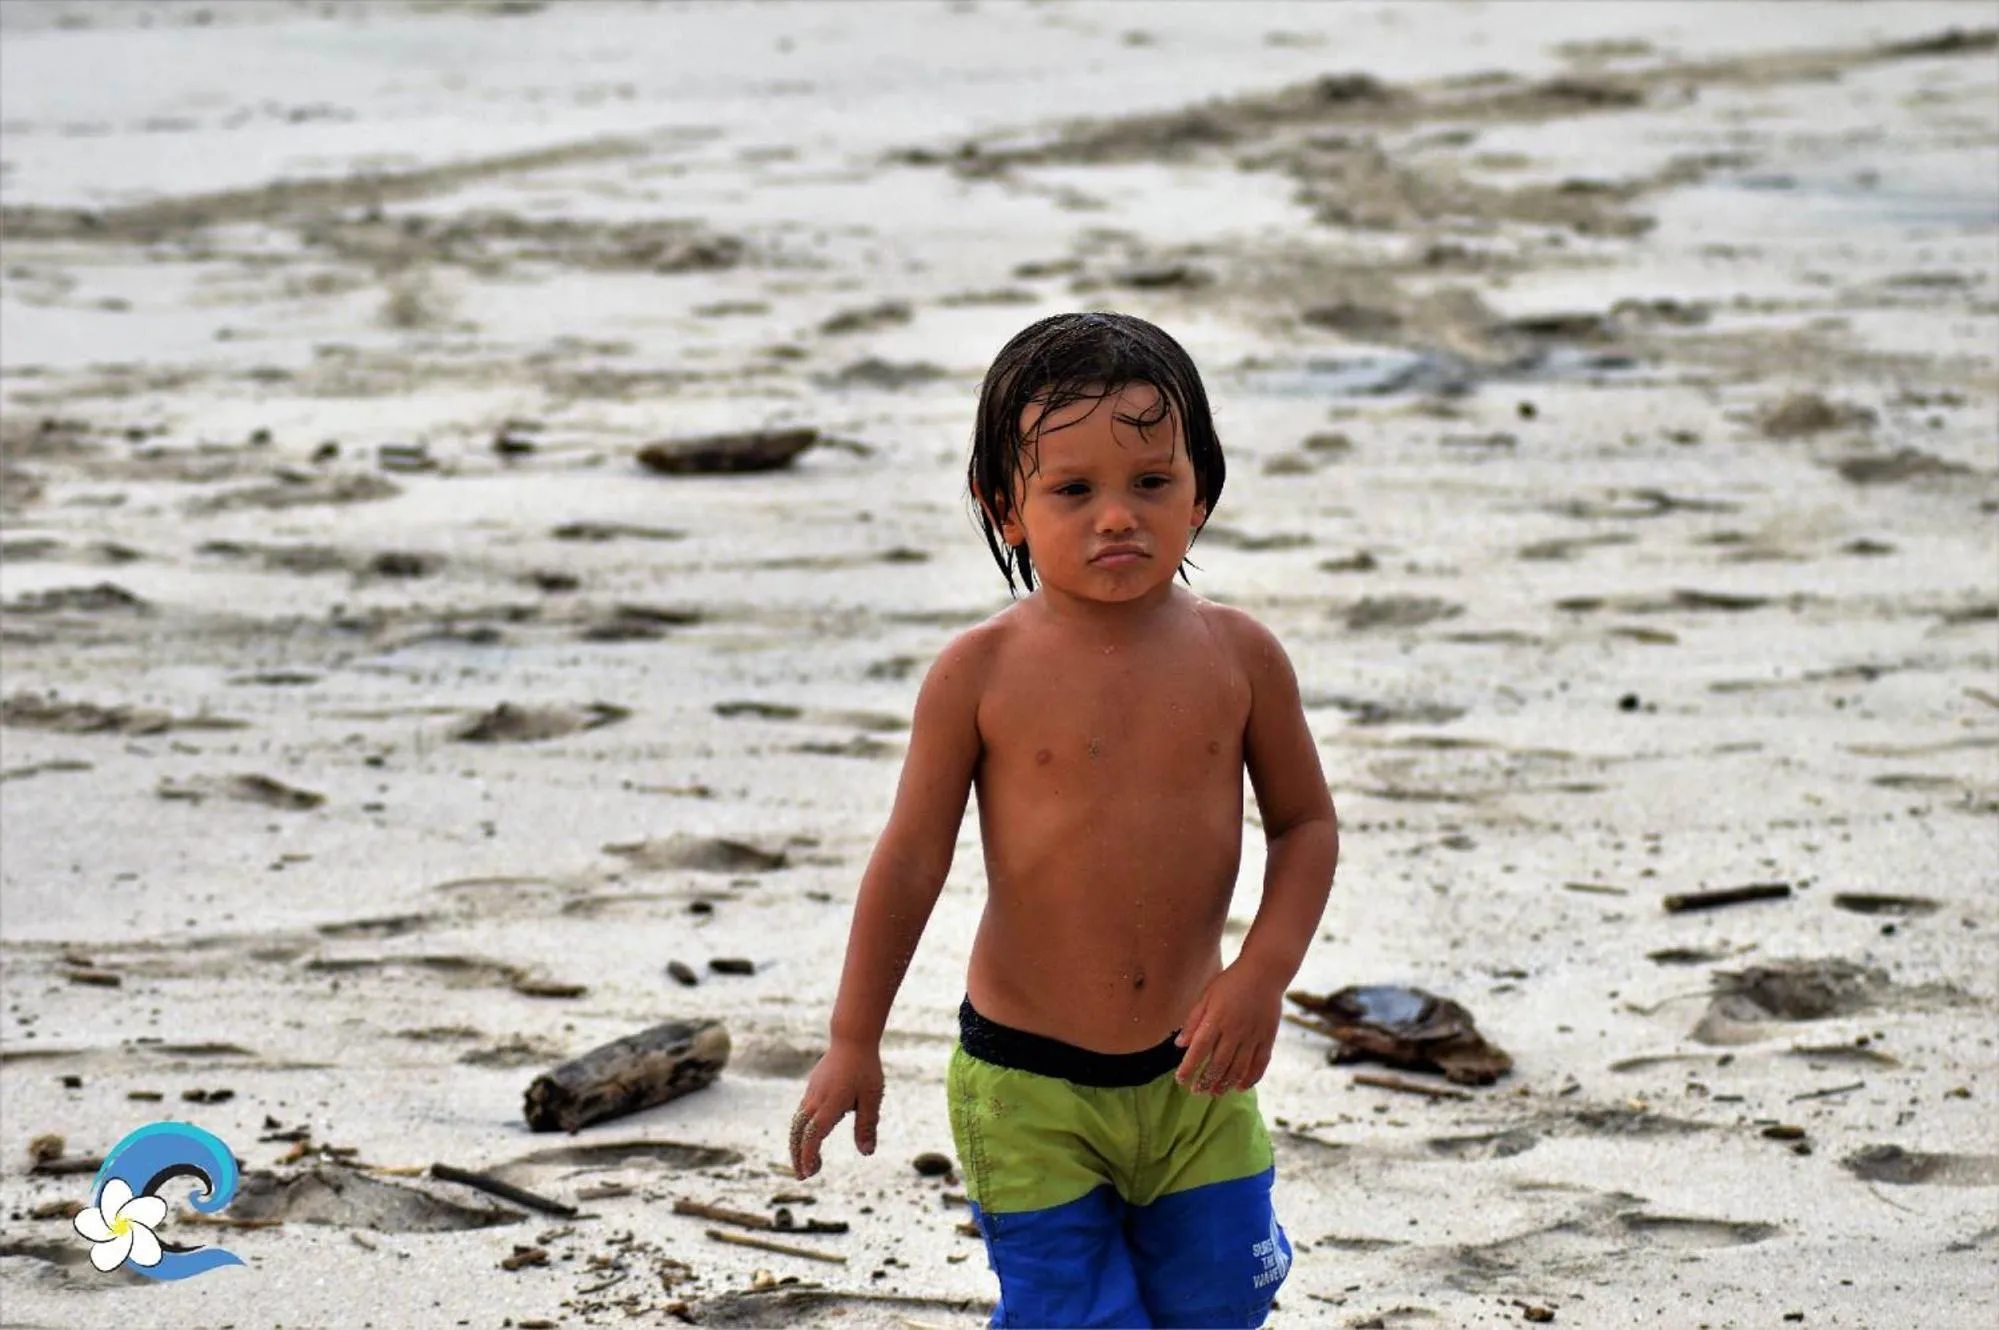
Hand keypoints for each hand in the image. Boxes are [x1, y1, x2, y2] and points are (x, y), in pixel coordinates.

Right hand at [790, 1039, 883, 1179]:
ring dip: (797, 1145)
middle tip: (803, 1176)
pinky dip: (800, 1131)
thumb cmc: (865, 1068)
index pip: (814, 1136)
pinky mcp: (812, 1089)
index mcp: (831, 1104)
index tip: (809, 1172)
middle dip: (798, 1156)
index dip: (809, 1155)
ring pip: (797, 1124)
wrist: (852, 1039)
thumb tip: (866, 1153)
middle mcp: (816, 1101)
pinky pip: (801, 1114)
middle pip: (799, 1133)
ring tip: (804, 1163)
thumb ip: (867, 1125)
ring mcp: (811, 1094)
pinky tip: (809, 1139)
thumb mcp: (872, 1098)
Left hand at [1174, 962, 1284, 1095]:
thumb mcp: (1206, 995)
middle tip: (1197, 1092)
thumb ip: (1194, 1020)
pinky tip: (1240, 1087)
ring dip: (1225, 1084)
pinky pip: (1260, 1064)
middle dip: (1206, 1081)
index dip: (1189, 1068)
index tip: (1180, 1080)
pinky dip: (1250, 1078)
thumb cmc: (1231, 981)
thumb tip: (1180, 1045)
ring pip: (1238, 1068)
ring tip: (1215, 1093)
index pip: (1199, 1050)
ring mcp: (1253, 1035)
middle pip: (1219, 1063)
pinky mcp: (1268, 1037)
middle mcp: (1235, 1030)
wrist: (1265, 972)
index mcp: (1216, 1019)